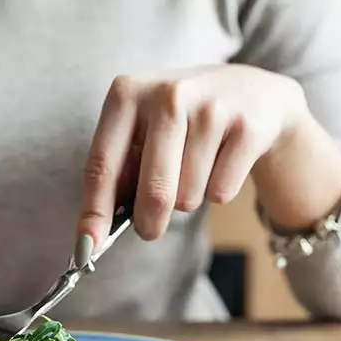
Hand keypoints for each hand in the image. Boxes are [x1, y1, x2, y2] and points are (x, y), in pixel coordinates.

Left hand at [75, 64, 312, 257]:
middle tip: (149, 229)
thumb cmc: (183, 121)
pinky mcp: (247, 128)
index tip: (87, 249)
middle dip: (149, 223)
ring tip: (196, 168)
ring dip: (189, 198)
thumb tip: (94, 234)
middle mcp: (168, 94)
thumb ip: (119, 173)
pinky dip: (218, 191)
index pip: (102, 165)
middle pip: (153, 191)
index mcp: (128, 93)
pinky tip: (223, 162)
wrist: (254, 92)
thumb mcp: (143, 130)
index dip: (94, 212)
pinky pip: (220, 193)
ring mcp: (212, 108)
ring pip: (189, 197)